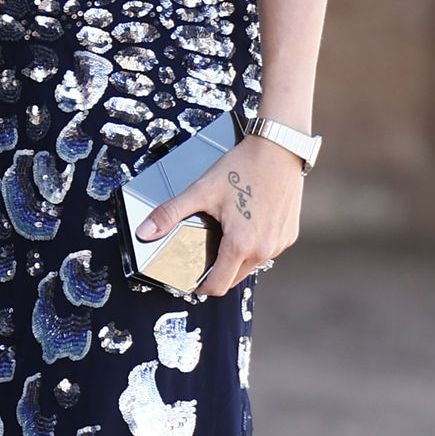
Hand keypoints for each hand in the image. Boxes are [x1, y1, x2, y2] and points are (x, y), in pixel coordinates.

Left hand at [133, 133, 300, 298]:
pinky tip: (246, 225)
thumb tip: (145, 232)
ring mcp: (279, 243)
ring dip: (236, 259)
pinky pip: (268, 250)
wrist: (278, 148)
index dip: (201, 287)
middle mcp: (264, 249)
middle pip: (234, 279)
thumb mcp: (201, 190)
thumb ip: (170, 213)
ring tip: (225, 236)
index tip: (192, 280)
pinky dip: (255, 246)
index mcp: (241, 244)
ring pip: (252, 266)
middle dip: (217, 273)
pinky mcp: (289, 234)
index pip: (218, 286)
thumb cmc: (244, 166)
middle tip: (205, 254)